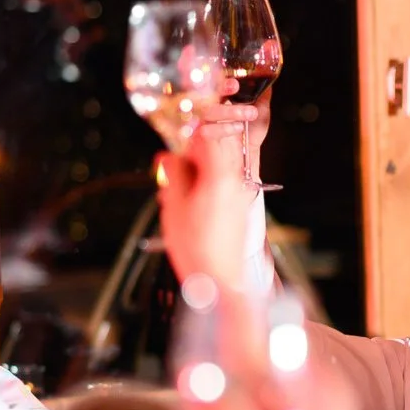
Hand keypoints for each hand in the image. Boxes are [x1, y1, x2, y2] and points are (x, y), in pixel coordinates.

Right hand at [156, 102, 262, 291]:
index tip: (175, 130)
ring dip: (199, 166)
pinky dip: (207, 183)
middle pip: (218, 145)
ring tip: (178, 187)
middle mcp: (236, 180)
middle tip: (173, 162)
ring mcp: (241, 193)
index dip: (190, 128)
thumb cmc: (198, 249)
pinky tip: (189, 201)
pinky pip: (224, 182)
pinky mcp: (241, 206)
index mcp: (220, 175)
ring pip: (221, 164)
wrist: (221, 280)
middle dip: (194, 149)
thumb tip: (168, 156)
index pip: (209, 134)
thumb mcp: (174, 207)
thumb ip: (173, 174)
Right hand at [200, 86, 271, 146]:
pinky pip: (206, 130)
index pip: (214, 84)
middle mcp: (209, 108)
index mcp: (221, 99)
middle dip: (220, 88)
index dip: (220, 80)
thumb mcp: (261, 113)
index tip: (235, 82)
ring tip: (250, 113)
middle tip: (235, 86)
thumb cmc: (249, 135)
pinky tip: (238, 128)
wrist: (247, 159)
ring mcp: (203, 123)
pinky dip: (223, 128)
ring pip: (207, 110)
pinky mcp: (201, 139)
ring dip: (228, 110)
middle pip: (206, 93)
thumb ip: (262, 97)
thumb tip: (266, 80)